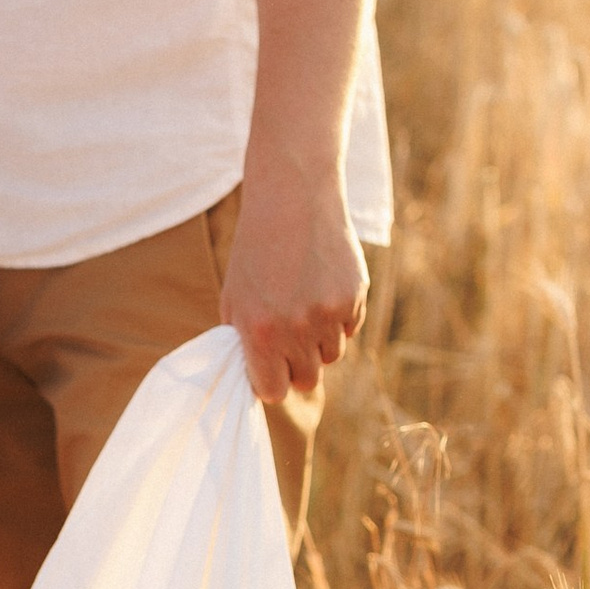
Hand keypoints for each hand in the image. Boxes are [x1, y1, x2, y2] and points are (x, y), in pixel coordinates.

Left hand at [220, 167, 367, 403]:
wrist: (292, 198)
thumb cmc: (255, 249)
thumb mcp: (235, 296)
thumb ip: (243, 341)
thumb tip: (257, 376)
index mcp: (260, 332)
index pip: (273, 391)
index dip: (272, 382)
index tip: (270, 369)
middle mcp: (296, 328)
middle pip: (307, 380)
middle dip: (297, 365)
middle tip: (290, 339)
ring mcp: (329, 313)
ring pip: (332, 355)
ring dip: (319, 340)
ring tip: (305, 304)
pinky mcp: (354, 296)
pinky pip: (351, 328)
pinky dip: (339, 317)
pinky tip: (323, 286)